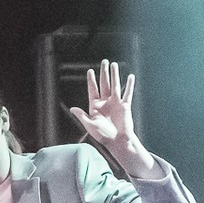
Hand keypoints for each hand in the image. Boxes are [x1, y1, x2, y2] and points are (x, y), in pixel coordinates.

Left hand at [68, 59, 161, 178]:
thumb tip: (72, 108)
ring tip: (114, 65)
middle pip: (104, 84)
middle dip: (104, 73)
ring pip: (115, 85)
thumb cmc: (103, 135)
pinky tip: (131, 77)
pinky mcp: (125, 106)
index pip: (93, 89)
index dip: (91, 80)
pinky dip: (129, 85)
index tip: (90, 71)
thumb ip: (82, 116)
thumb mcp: (90, 125)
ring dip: (114, 75)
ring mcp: (115, 103)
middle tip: (104, 61)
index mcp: (95, 106)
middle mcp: (105, 102)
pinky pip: (127, 93)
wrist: (117, 141)